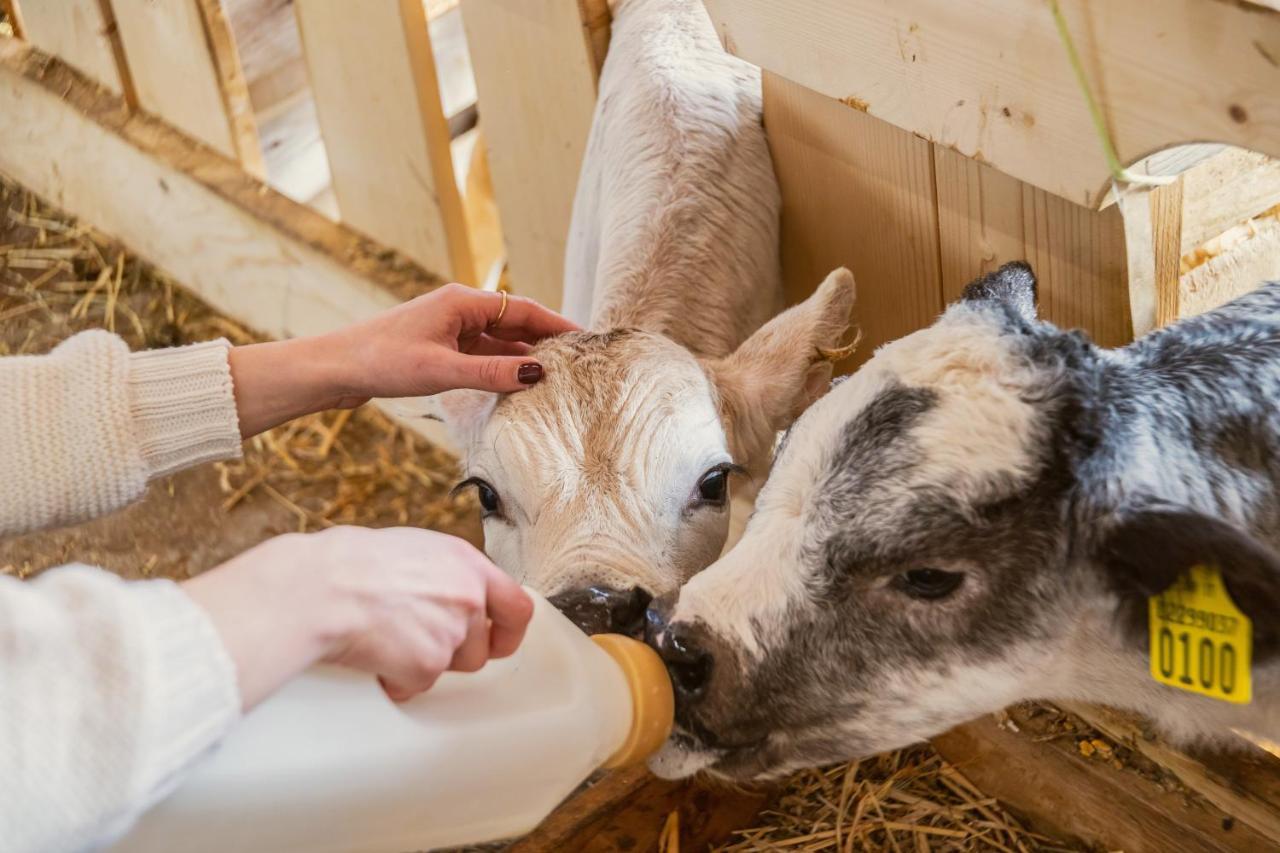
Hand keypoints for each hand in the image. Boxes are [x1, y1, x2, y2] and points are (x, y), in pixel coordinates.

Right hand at [182, 526, 533, 708]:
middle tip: (417, 642)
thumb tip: (445, 592)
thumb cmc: (348, 563)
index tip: (497, 641)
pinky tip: (372, 654)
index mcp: (466, 563)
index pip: (517, 606)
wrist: (318, 587)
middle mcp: (468, 597)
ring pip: (450, 668)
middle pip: (481, 648)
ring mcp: (450, 632)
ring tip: (387, 638)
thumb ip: (442, 574)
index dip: (509, 632)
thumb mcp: (410, 550)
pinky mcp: (427, 665)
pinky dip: (394, 679)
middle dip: (453, 653)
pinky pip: (416, 685)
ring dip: (424, 664)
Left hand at [332, 283, 580, 398]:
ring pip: (498, 341)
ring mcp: (448, 329)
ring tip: (554, 376)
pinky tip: (516, 384)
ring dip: (523, 356)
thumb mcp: (441, 370)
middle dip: (546, 340)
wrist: (334, 368)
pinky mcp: (439, 348)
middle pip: (514, 322)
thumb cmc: (382, 362)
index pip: (523, 308)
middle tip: (578, 361)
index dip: (556, 323)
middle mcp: (458, 310)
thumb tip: (538, 374)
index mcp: (461, 302)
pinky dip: (500, 367)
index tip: (585, 339)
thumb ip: (491, 373)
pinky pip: (481, 354)